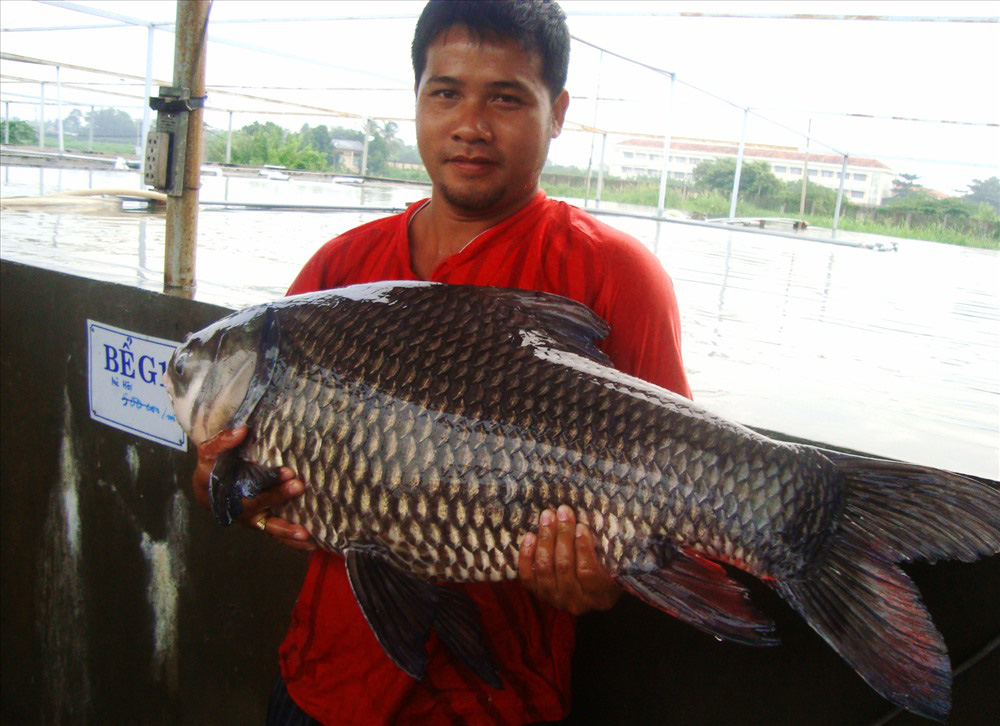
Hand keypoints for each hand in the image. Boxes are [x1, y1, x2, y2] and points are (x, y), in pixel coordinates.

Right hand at [192, 426, 315, 550]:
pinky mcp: (264, 525)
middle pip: (262, 506)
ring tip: (307, 536)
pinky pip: (277, 536)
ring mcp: (254, 520)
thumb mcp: (209, 453)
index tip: (288, 471)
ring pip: (271, 529)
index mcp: (230, 492)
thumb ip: (223, 442)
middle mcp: (242, 510)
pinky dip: (292, 543)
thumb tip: (242, 430)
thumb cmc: (211, 468)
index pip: (251, 487)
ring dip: (288, 533)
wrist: (207, 488)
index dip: (270, 481)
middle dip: (280, 497)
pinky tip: (311, 546)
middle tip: (299, 486)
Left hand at [518, 505, 620, 614]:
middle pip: (564, 566)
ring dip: (545, 539)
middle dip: (562, 535)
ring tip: (547, 517)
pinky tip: (530, 536)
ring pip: (545, 568)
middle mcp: (575, 602)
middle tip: (562, 512)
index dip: (583, 548)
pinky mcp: (538, 594)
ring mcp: (554, 599)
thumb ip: (602, 549)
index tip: (581, 527)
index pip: (587, 572)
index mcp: (599, 596)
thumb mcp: (612, 564)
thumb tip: (585, 521)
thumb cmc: (606, 571)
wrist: (590, 593)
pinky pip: (527, 575)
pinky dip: (526, 555)